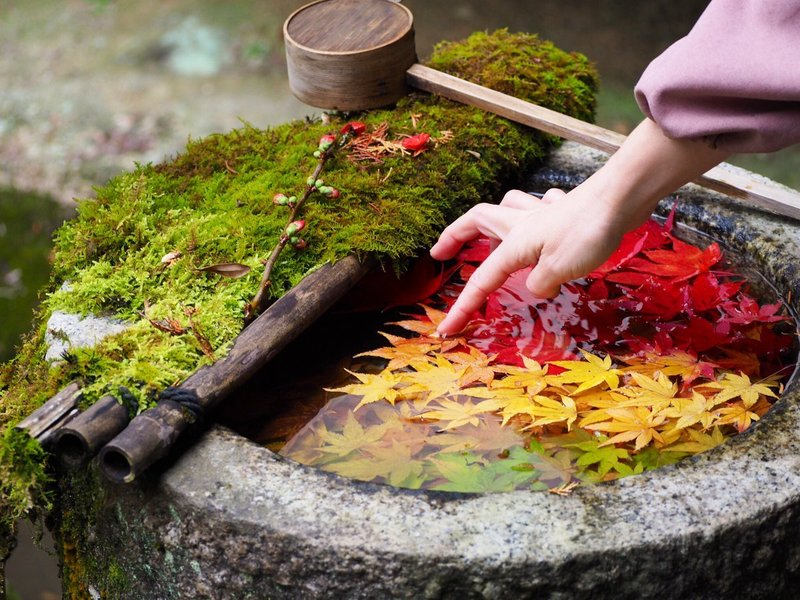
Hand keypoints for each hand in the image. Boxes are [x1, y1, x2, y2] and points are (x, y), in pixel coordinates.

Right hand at [430, 187, 624, 334]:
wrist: (619, 198)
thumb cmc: (586, 233)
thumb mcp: (558, 270)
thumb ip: (539, 285)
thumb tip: (536, 288)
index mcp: (514, 243)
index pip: (481, 281)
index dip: (462, 307)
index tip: (445, 330)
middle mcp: (521, 223)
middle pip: (476, 222)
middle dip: (454, 237)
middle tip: (441, 252)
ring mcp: (542, 213)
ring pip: (505, 206)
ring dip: (492, 219)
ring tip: (489, 234)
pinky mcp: (564, 209)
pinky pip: (541, 205)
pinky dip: (535, 210)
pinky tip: (542, 217)